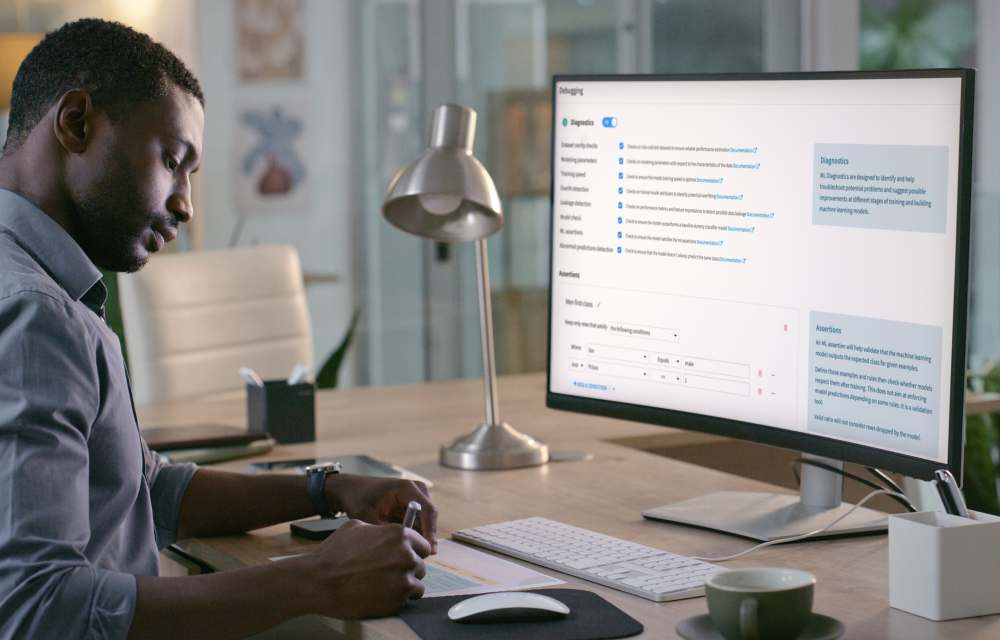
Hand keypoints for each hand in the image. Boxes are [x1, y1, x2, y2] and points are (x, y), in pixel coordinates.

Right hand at [304, 519, 429, 618]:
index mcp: (398, 535)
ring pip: (418, 582)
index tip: (405, 556)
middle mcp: (406, 555)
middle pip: (420, 564)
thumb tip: (388, 533)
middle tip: (390, 572)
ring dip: (406, 584)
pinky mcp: (398, 600)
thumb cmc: (334, 552)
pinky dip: (399, 598)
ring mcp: (404, 579)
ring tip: (386, 585)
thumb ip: (380, 529)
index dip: (413, 550)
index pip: (422, 544)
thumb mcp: (356, 526)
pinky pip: (409, 598)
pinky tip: (383, 594)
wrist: (319, 581)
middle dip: (407, 568)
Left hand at [325, 475, 437, 551]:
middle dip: (424, 536)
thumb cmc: (358, 498)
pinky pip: (419, 522)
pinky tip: (398, 539)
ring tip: (401, 547)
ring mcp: (415, 495)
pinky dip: (411, 532)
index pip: (427, 510)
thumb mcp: (365, 516)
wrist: (352, 489)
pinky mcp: (413, 503)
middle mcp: (415, 489)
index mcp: (405, 488)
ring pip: (425, 521)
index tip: (429, 551)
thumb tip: (397, 549)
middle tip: (413, 555)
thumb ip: (382, 532)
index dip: (430, 531)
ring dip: (417, 535)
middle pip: (429, 516)